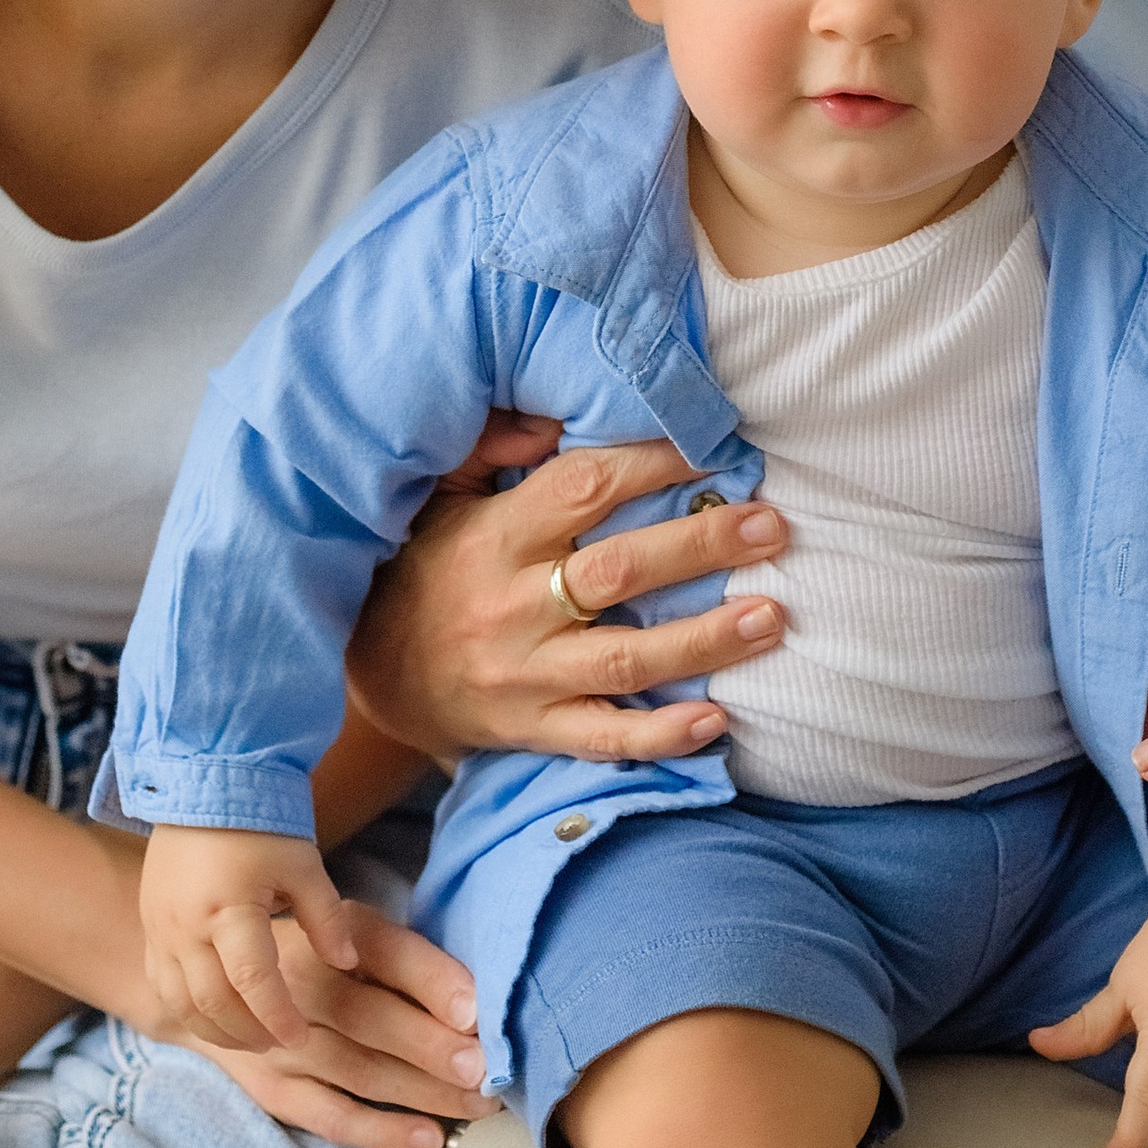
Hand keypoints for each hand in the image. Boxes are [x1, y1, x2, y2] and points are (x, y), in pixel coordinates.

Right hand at [140, 824, 358, 1052]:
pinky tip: (216, 1019)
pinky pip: (162, 986)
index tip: (301, 1037)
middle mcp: (184, 926)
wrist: (203, 784)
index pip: (251, 981)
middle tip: (281, 1044)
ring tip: (253, 1039)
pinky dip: (188, 1011)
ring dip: (217, 1029)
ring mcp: (159, 930)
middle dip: (249, 1032)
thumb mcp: (304, 865)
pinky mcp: (150, 928)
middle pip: (212, 1002)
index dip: (277, 1016)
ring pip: (181, 1002)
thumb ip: (326, 918)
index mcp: (227, 907)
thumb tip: (347, 964)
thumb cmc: (262, 823)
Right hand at [194, 905, 496, 1147]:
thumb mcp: (362, 932)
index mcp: (334, 932)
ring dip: (424, 1092)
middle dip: (432, 1047)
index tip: (476, 1011)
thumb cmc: (321, 952)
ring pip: (359, 1070)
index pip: (386, 952)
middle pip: (370, 1017)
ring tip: (479, 1105)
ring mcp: (282, 1039)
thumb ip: (411, 959)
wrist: (222, 982)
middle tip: (487, 1071)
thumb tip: (480, 1002)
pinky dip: (381, 1130)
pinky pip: (331, 1115)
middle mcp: (301, 982)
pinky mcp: (272, 1087)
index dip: (431, 980)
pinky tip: (429, 1137)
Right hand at [347, 417, 787, 766]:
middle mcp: (512, 606)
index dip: (653, 464)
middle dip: (700, 547)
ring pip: (624, 658)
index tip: (716, 448)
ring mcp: (525, 675)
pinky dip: (660, 733)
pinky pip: (603, 736)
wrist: (374, 678)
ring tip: (772, 617)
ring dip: (705, 640)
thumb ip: (494, 447)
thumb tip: (557, 412)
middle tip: (770, 527)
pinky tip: (716, 720)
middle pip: (618, 572)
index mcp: (494, 537)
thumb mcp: (441, 498)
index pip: (583, 489)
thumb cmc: (428, 570)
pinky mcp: (535, 730)